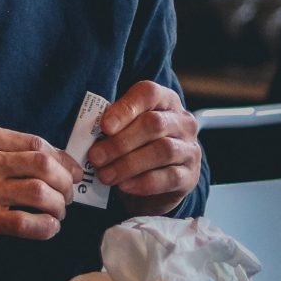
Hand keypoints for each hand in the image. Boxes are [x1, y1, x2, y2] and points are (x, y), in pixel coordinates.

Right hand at [0, 125, 78, 252]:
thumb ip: (10, 150)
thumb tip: (61, 161)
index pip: (35, 143)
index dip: (62, 159)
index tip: (73, 172)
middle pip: (42, 165)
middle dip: (65, 182)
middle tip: (68, 195)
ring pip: (38, 193)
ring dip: (58, 205)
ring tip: (58, 212)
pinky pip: (24, 222)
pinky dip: (45, 226)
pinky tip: (49, 228)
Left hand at [89, 81, 202, 216]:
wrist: (158, 186)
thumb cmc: (137, 149)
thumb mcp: (126, 131)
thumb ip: (113, 127)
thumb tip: (90, 134)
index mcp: (165, 101)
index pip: (149, 93)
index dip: (125, 108)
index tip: (104, 126)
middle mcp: (183, 122)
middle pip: (154, 124)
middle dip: (120, 142)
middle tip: (95, 157)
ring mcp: (190, 149)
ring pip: (162, 150)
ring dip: (128, 164)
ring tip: (105, 175)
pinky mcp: (190, 176)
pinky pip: (169, 177)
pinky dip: (143, 182)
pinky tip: (124, 186)